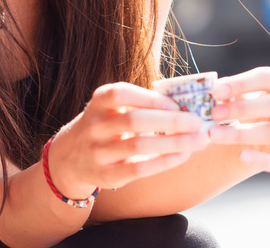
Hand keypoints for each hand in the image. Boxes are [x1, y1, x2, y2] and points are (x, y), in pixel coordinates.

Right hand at [49, 82, 209, 193]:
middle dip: (171, 121)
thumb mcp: (114, 107)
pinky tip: (183, 156)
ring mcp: (97, 151)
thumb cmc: (107, 124)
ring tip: (199, 140)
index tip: (181, 104)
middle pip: (135, 121)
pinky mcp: (105, 175)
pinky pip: (138, 169)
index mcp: (100, 101)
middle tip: (199, 122)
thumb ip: (142, 103)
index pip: (124, 94)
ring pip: (138, 147)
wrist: (70, 158)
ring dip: (174, 143)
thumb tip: (187, 103)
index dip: (153, 99)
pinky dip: (164, 162)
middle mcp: (95, 125)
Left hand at [207, 66, 269, 173]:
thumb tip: (216, 91)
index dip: (242, 83)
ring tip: (214, 134)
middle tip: (215, 113)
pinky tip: (241, 156)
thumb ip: (232, 92)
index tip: (216, 91)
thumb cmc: (251, 108)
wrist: (257, 136)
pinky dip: (261, 160)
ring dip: (241, 134)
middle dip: (242, 109)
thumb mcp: (243, 95)